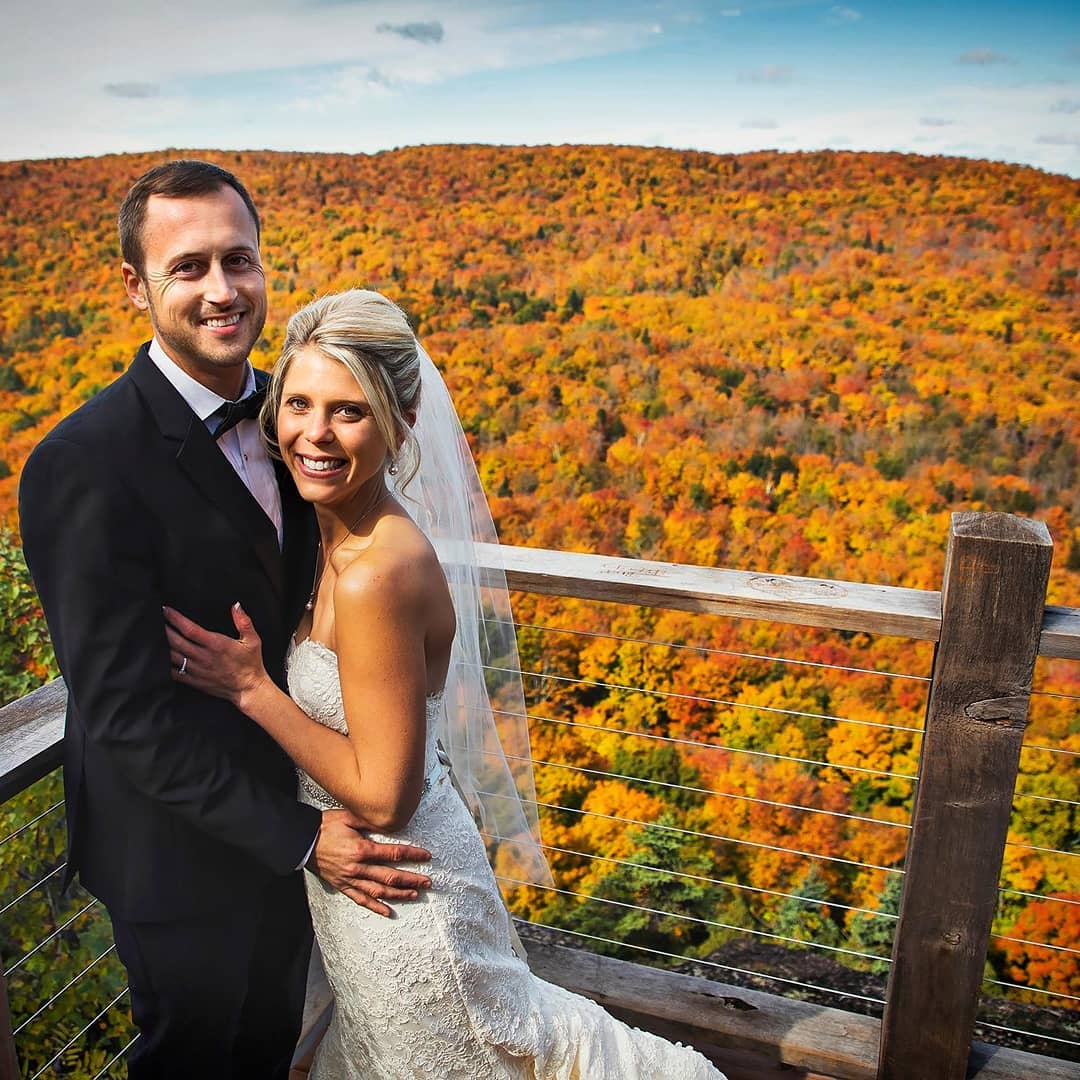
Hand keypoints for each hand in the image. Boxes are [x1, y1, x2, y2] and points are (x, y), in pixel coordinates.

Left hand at [164, 603, 268, 707]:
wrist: (248, 688)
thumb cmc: (251, 663)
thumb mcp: (253, 640)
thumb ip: (244, 622)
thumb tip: (236, 606)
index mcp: (216, 645)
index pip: (190, 630)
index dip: (176, 619)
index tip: (166, 610)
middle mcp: (204, 657)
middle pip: (176, 641)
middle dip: (164, 629)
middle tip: (155, 620)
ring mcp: (197, 670)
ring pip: (173, 656)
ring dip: (162, 645)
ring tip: (154, 636)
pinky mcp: (194, 681)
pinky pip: (174, 673)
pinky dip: (165, 664)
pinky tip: (159, 658)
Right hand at [310, 809, 432, 916]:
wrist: (302, 841)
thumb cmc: (325, 826)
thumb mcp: (349, 817)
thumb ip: (370, 821)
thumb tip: (390, 822)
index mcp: (361, 849)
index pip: (393, 853)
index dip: (412, 855)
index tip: (426, 856)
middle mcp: (358, 868)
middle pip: (390, 876)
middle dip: (411, 879)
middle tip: (428, 881)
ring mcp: (350, 879)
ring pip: (379, 891)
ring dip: (399, 894)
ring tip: (415, 894)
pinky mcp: (342, 886)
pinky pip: (361, 900)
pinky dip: (376, 907)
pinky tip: (388, 911)